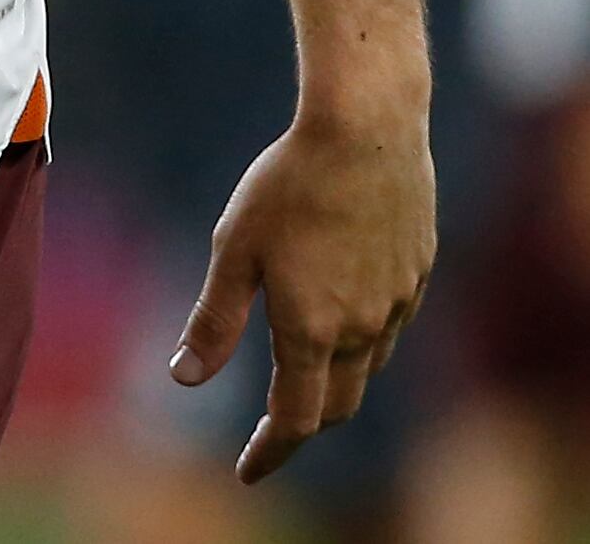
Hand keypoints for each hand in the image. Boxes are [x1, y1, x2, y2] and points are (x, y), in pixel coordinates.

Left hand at [171, 111, 434, 482]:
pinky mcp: (417, 272)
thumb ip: (213, 319)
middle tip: (274, 429)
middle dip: (304, 424)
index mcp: (311, 329)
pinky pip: (392, 322)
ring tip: (306, 370)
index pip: (295, 420)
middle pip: (338, 405)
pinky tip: (347, 310)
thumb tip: (182, 377)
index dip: (270, 451)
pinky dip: (365, 336)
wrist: (367, 128)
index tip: (248, 470)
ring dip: (336, 379)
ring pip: (368, 365)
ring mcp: (397, 302)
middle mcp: (362, 328)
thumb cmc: (290, 182)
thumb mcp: (234, 247)